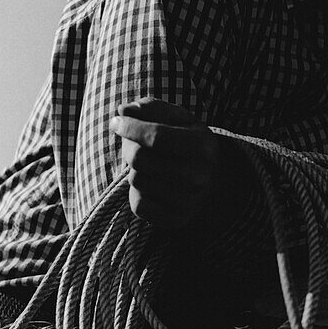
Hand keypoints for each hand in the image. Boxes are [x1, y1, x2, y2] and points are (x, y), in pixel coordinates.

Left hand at [109, 98, 219, 228]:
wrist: (211, 180)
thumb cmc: (186, 142)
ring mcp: (190, 201)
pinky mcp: (176, 220)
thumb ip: (149, 108)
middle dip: (129, 148)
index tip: (116, 122)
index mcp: (203, 145)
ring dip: (134, 171)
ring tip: (150, 167)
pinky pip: (139, 205)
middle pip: (140, 159)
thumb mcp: (175, 118)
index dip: (130, 127)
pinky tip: (152, 187)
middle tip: (134, 146)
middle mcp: (200, 176)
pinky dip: (138, 194)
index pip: (156, 137)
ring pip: (137, 181)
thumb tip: (124, 111)